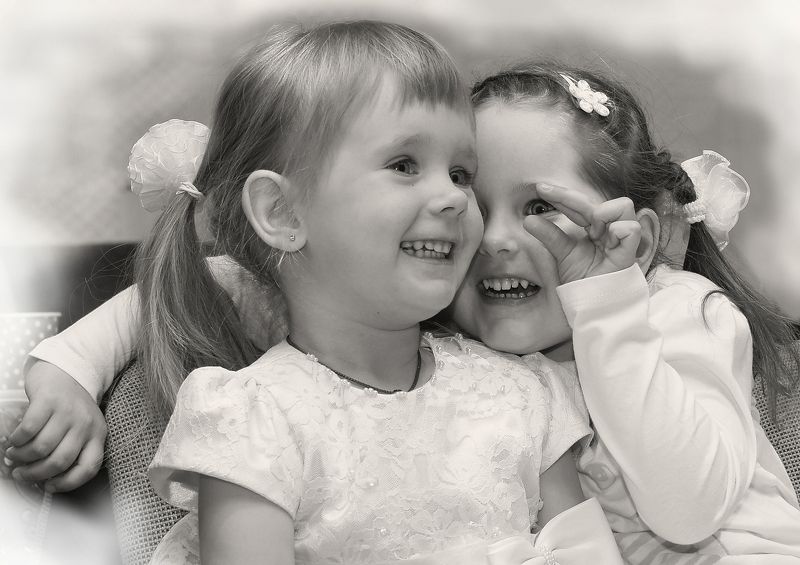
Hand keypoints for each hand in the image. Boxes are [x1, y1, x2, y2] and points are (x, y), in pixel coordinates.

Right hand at [5, 361, 106, 491]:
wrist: (67, 371)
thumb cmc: (71, 407)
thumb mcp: (83, 428)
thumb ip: (73, 448)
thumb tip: (47, 478)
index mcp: (98, 434)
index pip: (89, 467)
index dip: (68, 483)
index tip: (49, 487)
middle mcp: (85, 424)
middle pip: (60, 461)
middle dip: (36, 474)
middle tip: (22, 474)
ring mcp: (67, 411)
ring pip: (42, 447)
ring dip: (22, 457)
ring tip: (15, 455)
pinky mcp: (48, 400)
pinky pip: (29, 429)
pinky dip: (17, 440)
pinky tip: (14, 440)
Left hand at [523, 183, 640, 283]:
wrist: (590, 304)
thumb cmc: (581, 278)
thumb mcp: (561, 253)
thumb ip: (549, 235)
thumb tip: (528, 219)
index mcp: (595, 227)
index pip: (580, 204)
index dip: (561, 195)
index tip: (540, 189)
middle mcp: (610, 229)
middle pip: (598, 199)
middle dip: (572, 198)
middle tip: (554, 204)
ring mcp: (622, 240)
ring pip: (623, 206)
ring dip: (601, 213)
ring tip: (590, 232)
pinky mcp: (629, 254)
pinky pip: (631, 229)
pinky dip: (617, 230)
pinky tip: (601, 238)